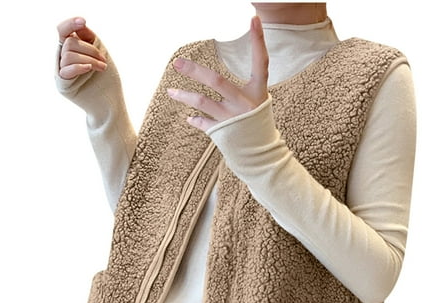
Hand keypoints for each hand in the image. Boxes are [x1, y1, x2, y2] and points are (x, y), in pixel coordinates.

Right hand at [57, 17, 106, 79]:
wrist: (112, 103)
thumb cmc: (107, 79)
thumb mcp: (100, 52)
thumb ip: (88, 38)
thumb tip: (79, 26)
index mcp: (72, 49)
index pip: (63, 31)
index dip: (70, 24)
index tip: (83, 21)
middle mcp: (64, 58)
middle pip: (69, 43)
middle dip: (90, 50)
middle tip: (104, 61)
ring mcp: (62, 71)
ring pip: (68, 55)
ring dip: (89, 60)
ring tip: (102, 68)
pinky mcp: (63, 84)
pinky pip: (65, 70)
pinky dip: (78, 67)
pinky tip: (89, 68)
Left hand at [167, 16, 268, 131]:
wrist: (262, 154)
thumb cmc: (258, 125)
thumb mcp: (258, 103)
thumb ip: (243, 89)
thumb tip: (227, 75)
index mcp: (258, 93)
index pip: (260, 62)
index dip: (258, 41)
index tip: (253, 19)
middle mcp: (245, 104)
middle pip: (216, 81)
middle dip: (194, 70)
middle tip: (177, 62)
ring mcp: (232, 119)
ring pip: (203, 102)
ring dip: (184, 96)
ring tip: (170, 91)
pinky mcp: (223, 133)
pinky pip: (203, 123)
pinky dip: (195, 120)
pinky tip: (189, 117)